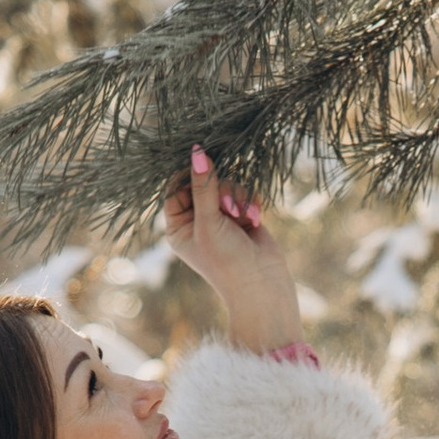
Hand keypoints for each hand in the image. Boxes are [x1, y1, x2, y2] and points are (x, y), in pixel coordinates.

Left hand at [162, 149, 305, 355]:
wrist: (263, 286)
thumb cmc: (227, 261)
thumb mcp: (209, 222)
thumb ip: (203, 186)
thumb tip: (198, 151)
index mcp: (178, 227)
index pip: (176, 189)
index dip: (189, 177)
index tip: (203, 170)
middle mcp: (197, 222)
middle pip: (203, 183)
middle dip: (219, 190)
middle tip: (227, 207)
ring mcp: (220, 219)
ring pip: (226, 186)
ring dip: (236, 197)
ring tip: (243, 217)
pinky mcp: (242, 217)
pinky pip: (243, 194)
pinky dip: (250, 203)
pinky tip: (254, 218)